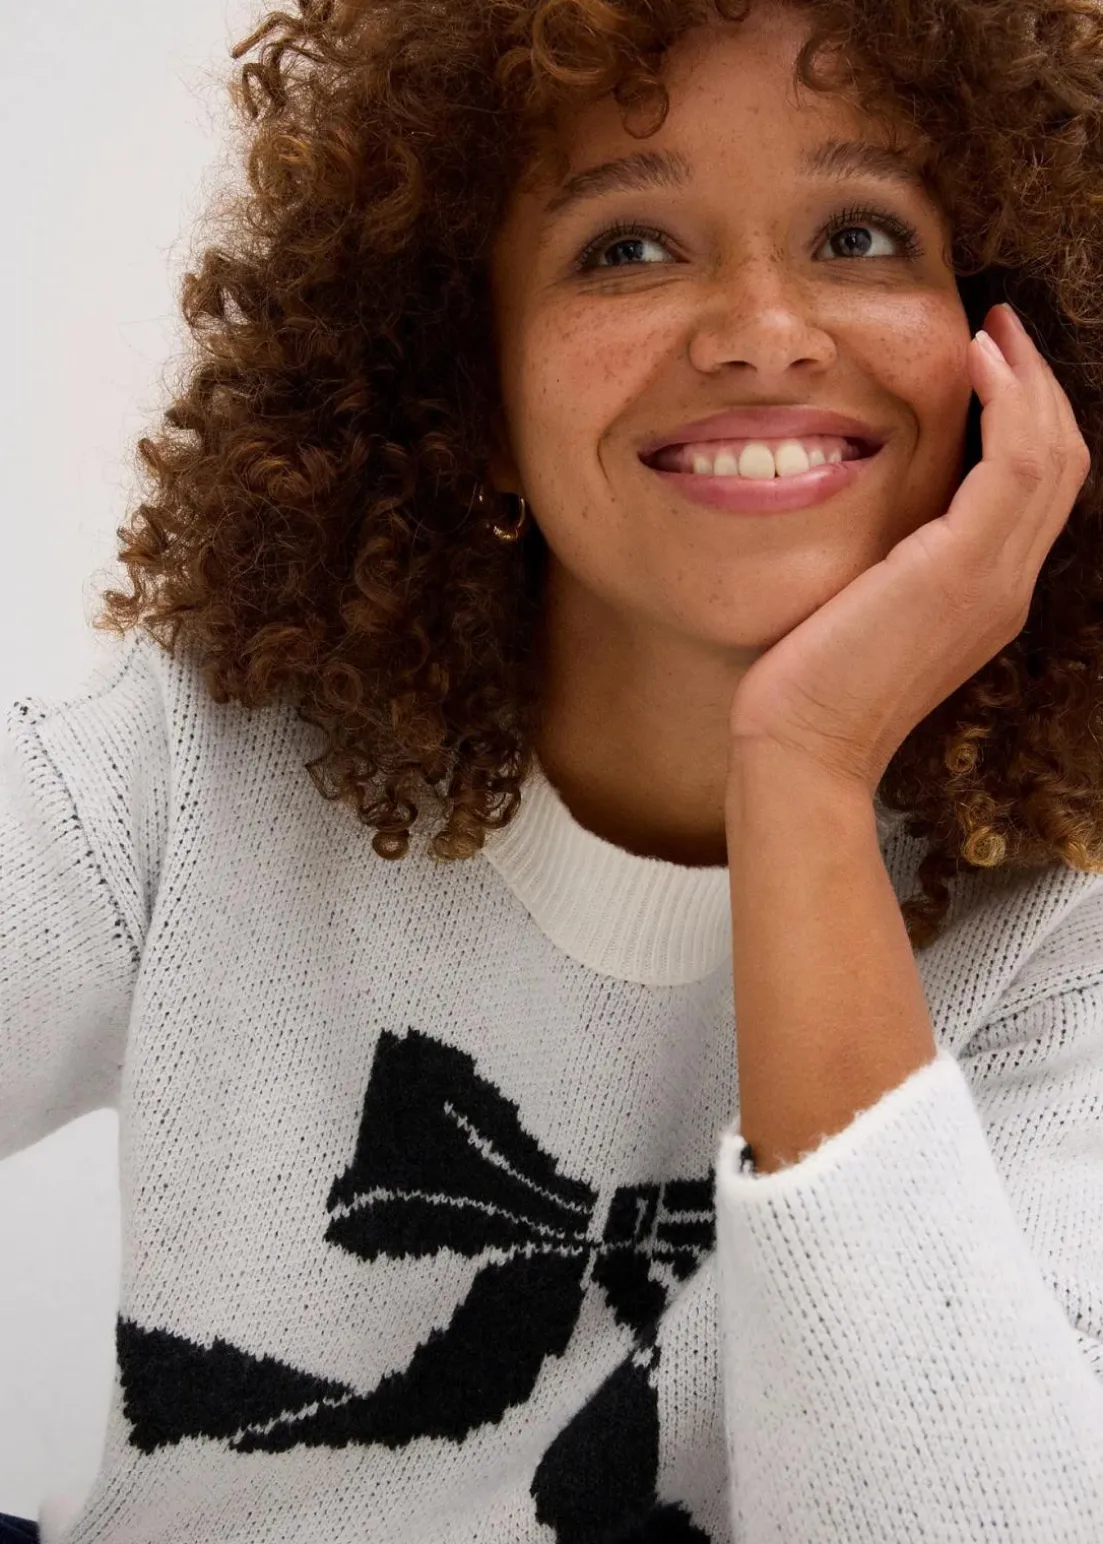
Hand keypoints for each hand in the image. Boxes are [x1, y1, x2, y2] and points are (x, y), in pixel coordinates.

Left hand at [725, 303, 1091, 797]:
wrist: (802, 746)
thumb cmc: (811, 685)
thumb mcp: (863, 610)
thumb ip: (890, 563)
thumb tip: (875, 515)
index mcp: (987, 597)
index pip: (1037, 492)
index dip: (1028, 419)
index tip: (992, 363)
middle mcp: (1006, 588)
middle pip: (1062, 464)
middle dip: (1040, 387)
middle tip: (1003, 329)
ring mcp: (993, 581)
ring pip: (1051, 454)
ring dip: (1029, 380)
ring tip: (993, 331)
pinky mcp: (960, 570)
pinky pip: (1016, 464)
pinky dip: (1008, 402)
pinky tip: (978, 362)